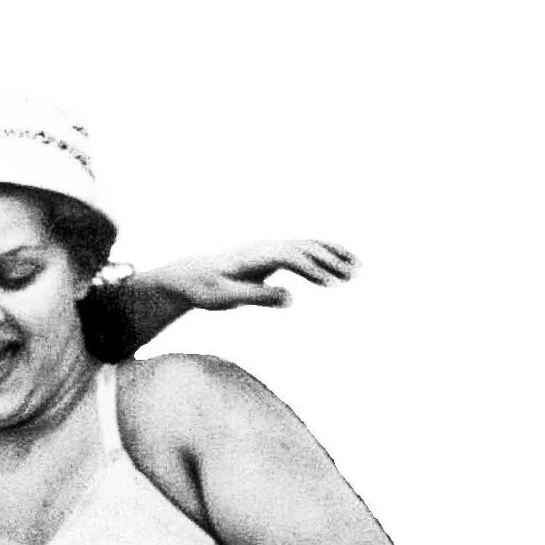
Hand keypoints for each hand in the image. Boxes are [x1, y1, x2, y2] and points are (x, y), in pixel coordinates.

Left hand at [153, 238, 357, 311]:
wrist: (187, 274)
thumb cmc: (204, 288)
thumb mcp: (226, 297)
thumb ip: (258, 297)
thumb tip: (292, 298)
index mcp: (255, 256)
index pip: (292, 257)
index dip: (315, 269)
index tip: (334, 284)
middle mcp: (265, 247)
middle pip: (305, 247)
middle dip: (331, 259)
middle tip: (355, 275)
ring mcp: (268, 249)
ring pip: (307, 245)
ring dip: (332, 255)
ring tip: (357, 269)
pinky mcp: (270, 256)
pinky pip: (301, 252)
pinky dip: (322, 257)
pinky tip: (337, 268)